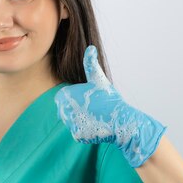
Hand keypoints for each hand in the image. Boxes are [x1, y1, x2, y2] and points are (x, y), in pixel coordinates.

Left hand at [54, 45, 166, 167]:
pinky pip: (77, 132)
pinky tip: (96, 125)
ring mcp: (70, 123)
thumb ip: (90, 63)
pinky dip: (85, 130)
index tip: (86, 99)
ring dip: (81, 120)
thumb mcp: (99, 79)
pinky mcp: (77, 135)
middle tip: (92, 109)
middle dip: (76, 109)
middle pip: (65, 110)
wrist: (121, 120)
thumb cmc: (110, 98)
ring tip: (95, 116)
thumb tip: (91, 47)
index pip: (61, 98)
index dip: (73, 98)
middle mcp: (65, 109)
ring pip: (71, 121)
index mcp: (66, 95)